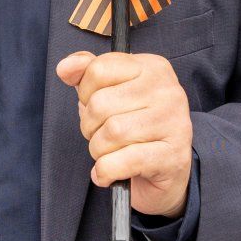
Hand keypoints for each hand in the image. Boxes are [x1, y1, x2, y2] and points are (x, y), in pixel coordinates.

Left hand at [56, 51, 194, 218]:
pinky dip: (105, 171)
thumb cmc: (134, 127)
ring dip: (98, 150)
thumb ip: (86, 73)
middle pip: (101, 104)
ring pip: (111, 133)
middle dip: (89, 126)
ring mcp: (175, 123)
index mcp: (153, 67)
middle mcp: (168, 90)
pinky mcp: (173, 156)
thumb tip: (65, 68)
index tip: (94, 107)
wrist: (166, 172)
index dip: (85, 93)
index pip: (99, 69)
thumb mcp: (111, 91)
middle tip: (101, 136)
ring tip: (107, 154)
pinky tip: (107, 173)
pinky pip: (122, 162)